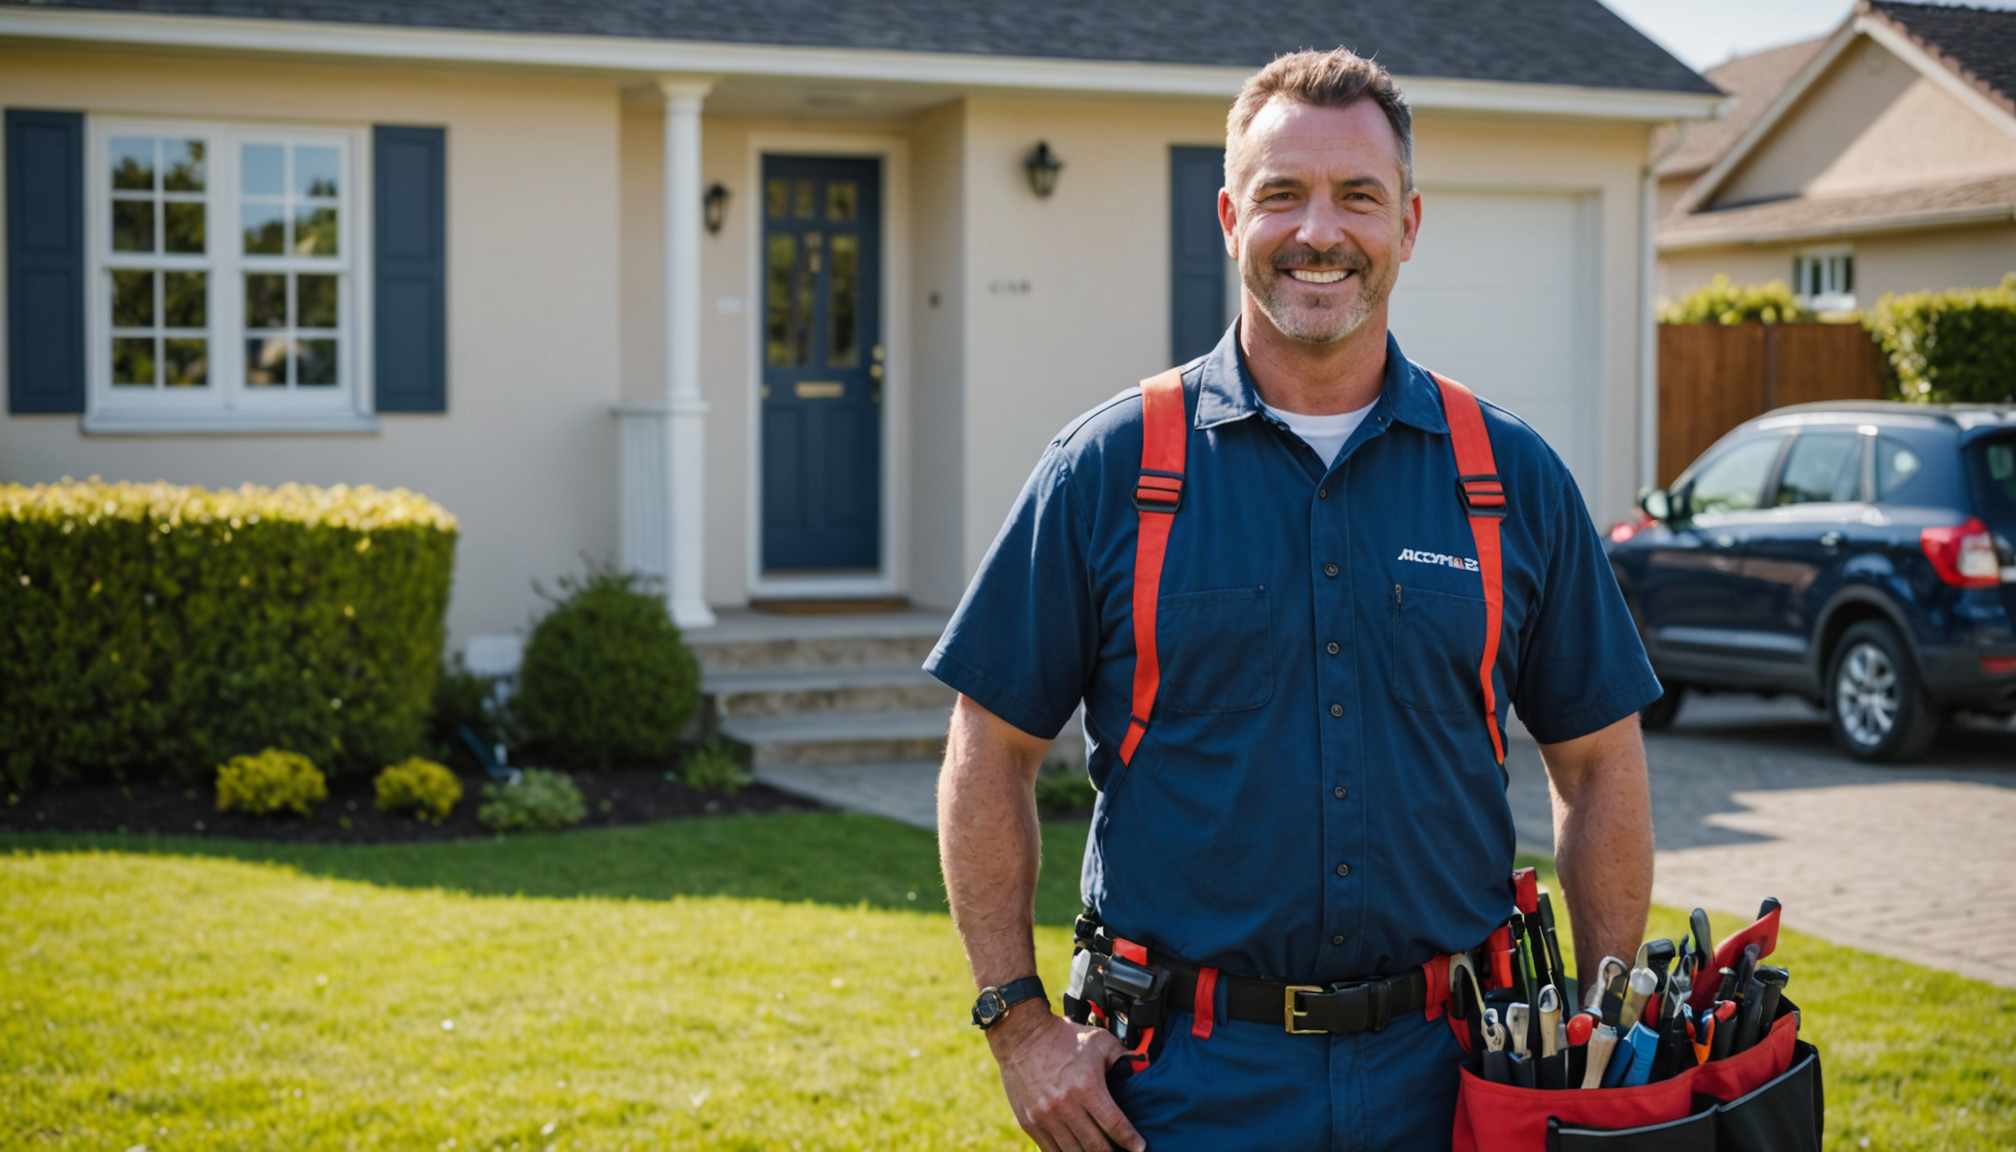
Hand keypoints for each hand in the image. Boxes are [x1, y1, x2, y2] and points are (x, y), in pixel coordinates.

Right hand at [988, 1007, 1146, 1151]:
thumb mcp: (1100, 1040)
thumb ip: (1124, 1057)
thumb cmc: (1064, 1036)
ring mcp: (1046, 1117)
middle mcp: (1066, 1106)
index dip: (1131, 1140)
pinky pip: (1051, 1150)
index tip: (1139, 1147)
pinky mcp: (1030, 1123)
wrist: (1022, 1035)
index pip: (1115, 1124)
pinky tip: (1078, 1151)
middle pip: (1096, 1145)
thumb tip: (1144, 1068)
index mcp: (1087, 1086)